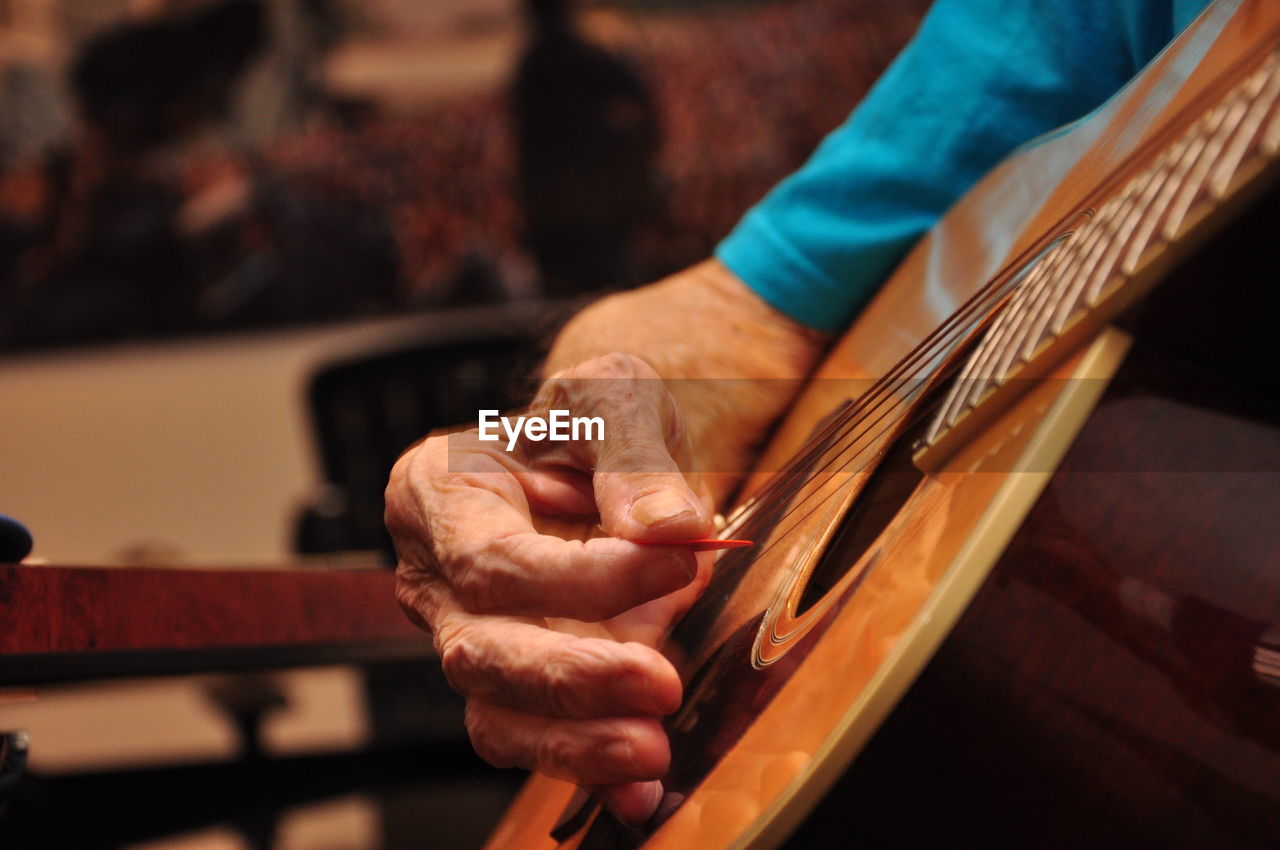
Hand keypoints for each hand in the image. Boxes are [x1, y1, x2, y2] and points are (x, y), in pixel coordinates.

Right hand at [387, 353, 714, 823]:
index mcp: (439, 491)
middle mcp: (438, 575)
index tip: (674, 564)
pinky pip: (533, 739)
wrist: (601, 457)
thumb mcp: (613, 399)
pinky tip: (639, 788)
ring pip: (495, 714)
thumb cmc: (591, 422)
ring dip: (575, 743)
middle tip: (657, 682)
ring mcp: (472, 636)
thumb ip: (635, 454)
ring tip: (651, 749)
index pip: (492, 557)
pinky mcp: (517, 682)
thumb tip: (669, 529)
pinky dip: (587, 768)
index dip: (581, 575)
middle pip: (478, 650)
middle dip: (570, 676)